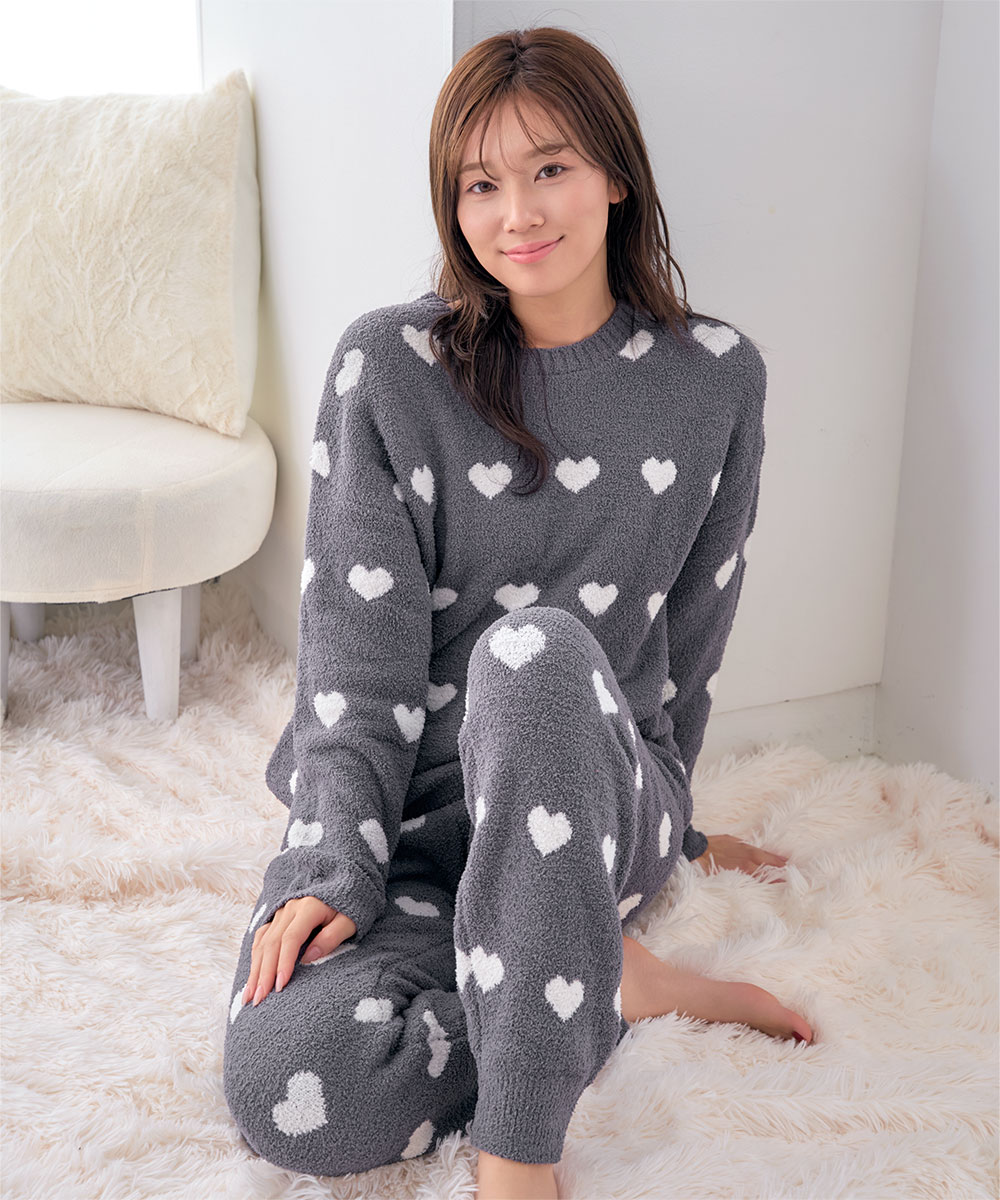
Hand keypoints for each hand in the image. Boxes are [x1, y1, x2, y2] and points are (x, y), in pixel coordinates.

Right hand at [241, 896, 357, 1006]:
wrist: (344, 887)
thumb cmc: (349, 909)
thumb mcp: (349, 922)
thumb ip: (331, 937)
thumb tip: (308, 958)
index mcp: (309, 907)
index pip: (291, 938)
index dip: (284, 962)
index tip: (280, 986)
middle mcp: (290, 908)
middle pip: (272, 943)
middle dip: (264, 973)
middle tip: (259, 999)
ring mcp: (281, 912)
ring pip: (263, 943)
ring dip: (255, 970)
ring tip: (249, 996)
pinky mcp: (277, 918)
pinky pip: (261, 938)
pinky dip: (255, 958)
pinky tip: (251, 976)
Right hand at [696, 834, 788, 882]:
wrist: (698, 853)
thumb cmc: (715, 844)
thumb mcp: (734, 840)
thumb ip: (747, 848)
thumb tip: (757, 853)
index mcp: (750, 852)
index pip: (772, 860)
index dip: (782, 864)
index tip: (791, 867)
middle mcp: (749, 865)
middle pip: (770, 872)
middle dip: (780, 875)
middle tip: (791, 879)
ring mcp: (742, 875)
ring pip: (762, 881)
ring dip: (771, 883)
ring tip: (781, 886)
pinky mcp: (735, 883)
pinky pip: (749, 886)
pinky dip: (757, 887)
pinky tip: (762, 890)